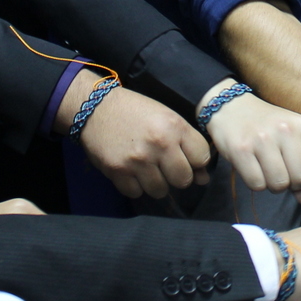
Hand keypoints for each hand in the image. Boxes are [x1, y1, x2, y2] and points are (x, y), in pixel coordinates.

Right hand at [78, 85, 211, 198]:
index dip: (197, 161)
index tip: (187, 158)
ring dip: (157, 183)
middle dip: (178, 176)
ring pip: (161, 191)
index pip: (202, 158)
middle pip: (183, 180)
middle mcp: (159, 145)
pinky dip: (136, 186)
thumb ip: (187, 144)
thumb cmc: (136, 110)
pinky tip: (132, 171)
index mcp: (174, 127)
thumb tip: (204, 177)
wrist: (96, 108)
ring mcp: (138, 160)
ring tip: (148, 169)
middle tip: (167, 166)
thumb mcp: (166, 117)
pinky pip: (136, 193)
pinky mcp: (118, 172)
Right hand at [202, 84, 300, 205]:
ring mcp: (262, 139)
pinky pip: (257, 184)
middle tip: (281, 172)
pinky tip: (252, 168)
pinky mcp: (241, 149)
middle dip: (292, 183)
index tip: (298, 169)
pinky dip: (255, 183)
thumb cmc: (267, 126)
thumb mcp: (291, 138)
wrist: (231, 107)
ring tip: (266, 169)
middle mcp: (284, 129)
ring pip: (279, 184)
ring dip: (272, 184)